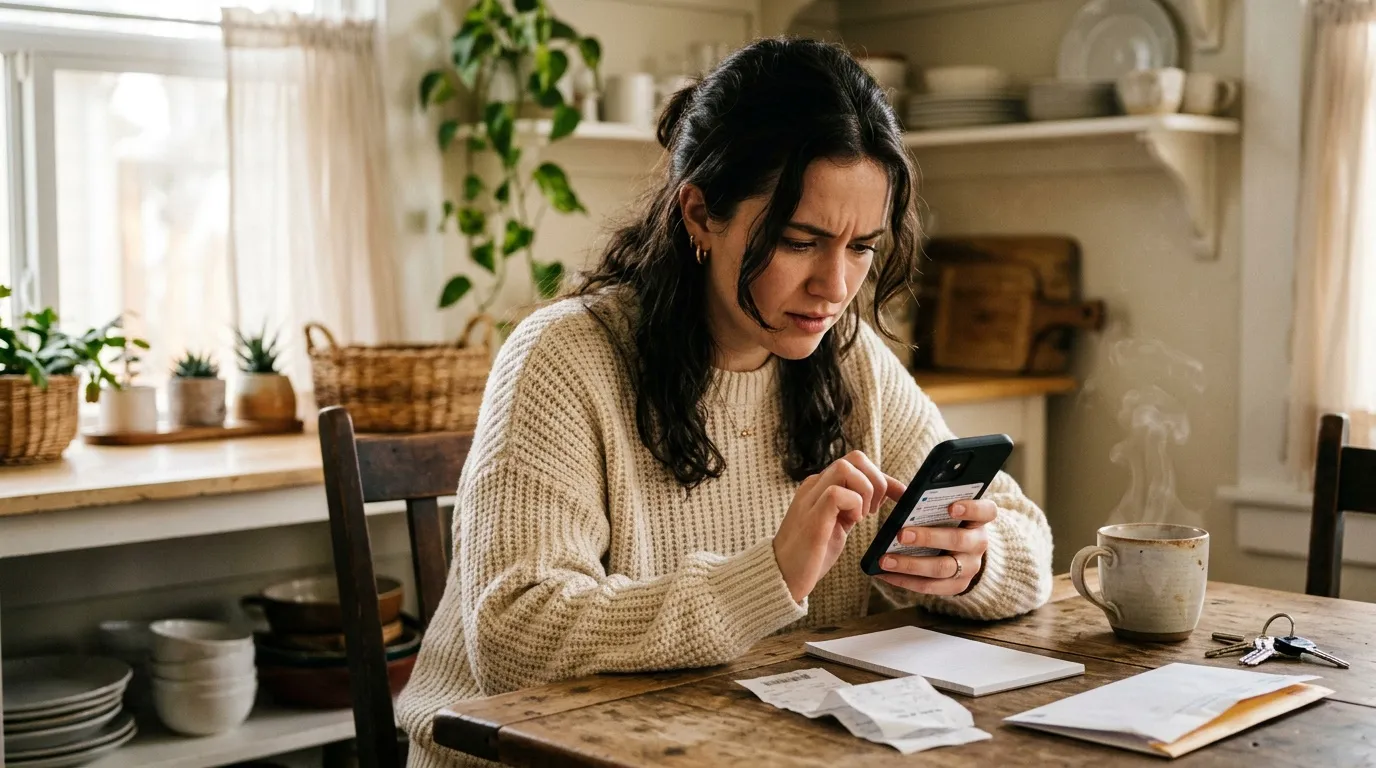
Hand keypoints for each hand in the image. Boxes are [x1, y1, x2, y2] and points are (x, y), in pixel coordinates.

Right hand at [773, 450, 905, 602]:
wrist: (782, 576)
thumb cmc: (811, 554)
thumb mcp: (839, 524)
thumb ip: (853, 507)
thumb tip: (882, 495)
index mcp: (820, 486)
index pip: (857, 464)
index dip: (884, 477)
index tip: (901, 496)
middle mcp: (814, 485)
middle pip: (855, 458)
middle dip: (876, 480)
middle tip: (875, 509)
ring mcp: (811, 498)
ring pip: (846, 467)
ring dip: (865, 491)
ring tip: (861, 516)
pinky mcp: (812, 516)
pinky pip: (837, 493)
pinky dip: (853, 505)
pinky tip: (851, 522)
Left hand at [876, 499, 996, 595]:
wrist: (961, 552)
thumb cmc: (945, 522)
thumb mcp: (944, 509)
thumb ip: (929, 500)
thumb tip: (902, 496)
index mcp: (978, 519)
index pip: (986, 511)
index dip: (971, 508)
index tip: (950, 507)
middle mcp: (979, 544)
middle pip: (958, 541)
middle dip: (928, 538)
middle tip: (901, 534)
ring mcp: (969, 567)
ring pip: (942, 568)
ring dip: (910, 565)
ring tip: (885, 560)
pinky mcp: (957, 586)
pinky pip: (930, 587)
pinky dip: (904, 581)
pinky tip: (884, 574)